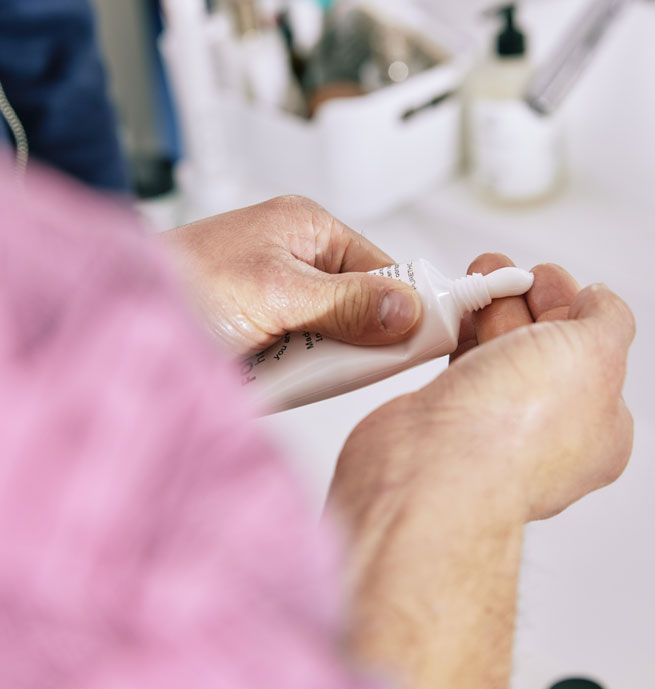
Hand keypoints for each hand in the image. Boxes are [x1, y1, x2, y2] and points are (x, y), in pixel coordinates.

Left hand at [160, 196, 421, 354]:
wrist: (115, 326)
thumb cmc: (180, 284)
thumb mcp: (275, 293)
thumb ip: (346, 304)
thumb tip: (409, 310)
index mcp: (309, 229)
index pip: (384, 269)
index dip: (406, 305)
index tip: (423, 341)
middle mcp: (300, 261)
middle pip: (363, 309)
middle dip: (353, 343)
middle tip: (337, 364)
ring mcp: (283, 301)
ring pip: (335, 340)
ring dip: (320, 364)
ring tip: (289, 369)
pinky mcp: (268, 334)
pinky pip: (305, 360)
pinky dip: (297, 376)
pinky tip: (277, 378)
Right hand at [327, 254, 634, 688]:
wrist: (432, 468)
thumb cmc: (513, 432)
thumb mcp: (593, 352)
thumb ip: (608, 319)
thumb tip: (598, 302)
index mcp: (595, 427)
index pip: (589, 351)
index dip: (568, 304)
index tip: (544, 276)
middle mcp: (542, 432)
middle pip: (537, 346)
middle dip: (521, 299)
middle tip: (502, 271)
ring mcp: (490, 427)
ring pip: (493, 353)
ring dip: (485, 310)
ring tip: (473, 279)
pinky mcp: (444, 420)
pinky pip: (455, 366)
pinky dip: (453, 335)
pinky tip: (448, 314)